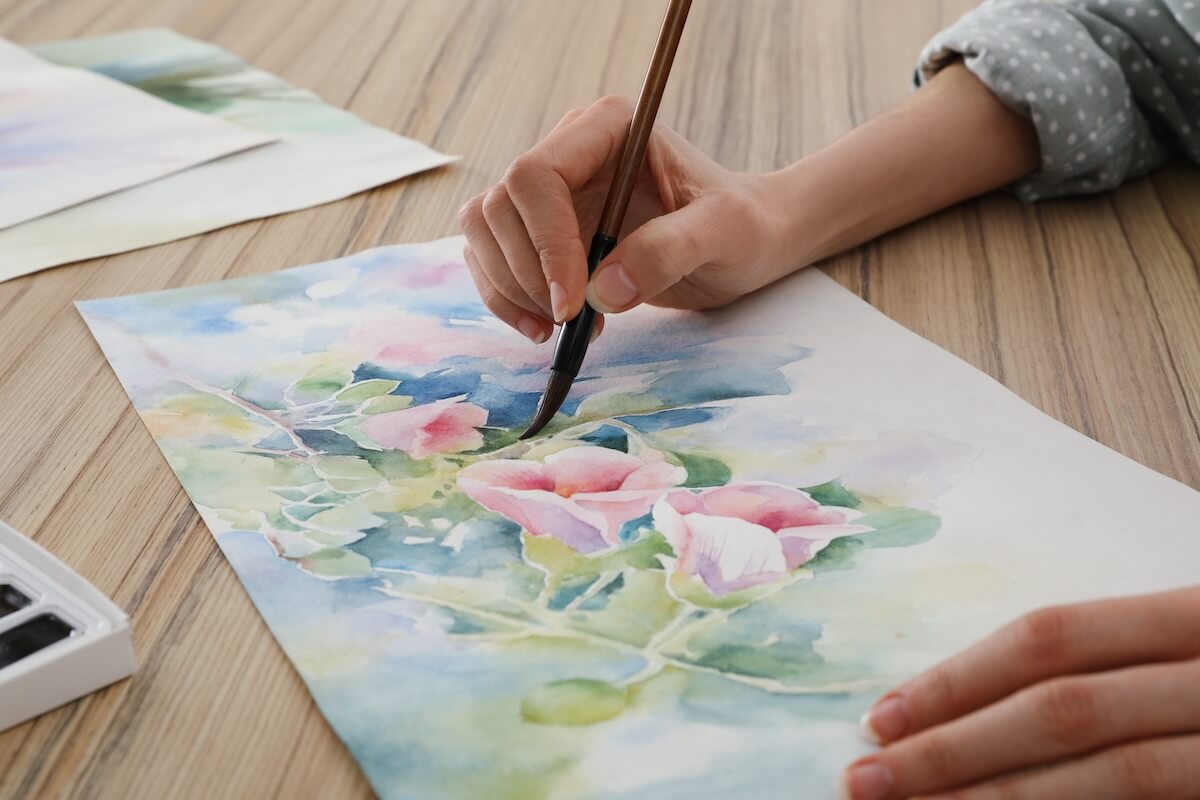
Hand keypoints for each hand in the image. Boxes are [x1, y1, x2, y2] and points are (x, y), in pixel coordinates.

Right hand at [458, 95, 788, 342]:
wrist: (747, 243)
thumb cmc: (743, 227)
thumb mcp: (724, 234)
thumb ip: (668, 252)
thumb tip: (602, 291)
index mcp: (609, 128)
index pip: (537, 174)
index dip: (545, 242)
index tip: (572, 302)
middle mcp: (570, 150)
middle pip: (500, 204)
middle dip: (526, 272)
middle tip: (568, 322)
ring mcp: (552, 191)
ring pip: (484, 230)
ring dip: (509, 287)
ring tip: (559, 329)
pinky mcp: (543, 230)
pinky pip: (492, 258)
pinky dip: (506, 298)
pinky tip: (545, 328)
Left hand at [840, 587, 1199, 798]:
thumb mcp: (1178, 653)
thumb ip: (1097, 672)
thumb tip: (956, 715)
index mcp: (1188, 615)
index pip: (1050, 639)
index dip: (958, 680)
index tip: (880, 717)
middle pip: (1064, 707)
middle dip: (955, 747)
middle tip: (867, 778)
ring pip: (1116, 774)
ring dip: (1000, 798)